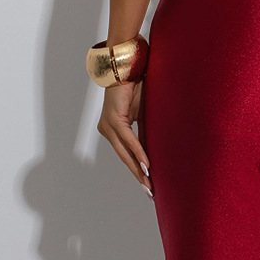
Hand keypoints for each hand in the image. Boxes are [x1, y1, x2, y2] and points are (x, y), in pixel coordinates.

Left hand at [97, 80, 151, 197]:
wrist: (127, 68)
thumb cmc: (135, 87)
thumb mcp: (142, 114)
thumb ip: (143, 131)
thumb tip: (153, 148)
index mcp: (112, 129)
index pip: (125, 153)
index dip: (136, 168)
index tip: (147, 183)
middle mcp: (107, 129)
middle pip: (123, 157)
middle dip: (138, 175)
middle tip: (149, 191)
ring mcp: (108, 125)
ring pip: (124, 152)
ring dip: (138, 168)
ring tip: (148, 182)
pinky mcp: (114, 119)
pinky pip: (127, 139)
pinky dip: (137, 151)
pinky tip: (146, 163)